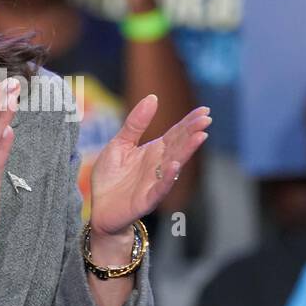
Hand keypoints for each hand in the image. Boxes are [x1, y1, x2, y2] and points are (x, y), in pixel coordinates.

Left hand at [87, 98, 209, 237]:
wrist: (99, 208)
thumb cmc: (110, 177)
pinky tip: (174, 165)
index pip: (175, 133)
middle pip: (179, 146)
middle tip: (206, 119)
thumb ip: (135, 123)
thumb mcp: (119, 143)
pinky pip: (160, 188)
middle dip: (193, 132)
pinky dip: (168, 178)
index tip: (204, 110)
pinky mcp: (146, 200)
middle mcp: (159, 165)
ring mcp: (155, 182)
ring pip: (175, 164)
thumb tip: (152, 97)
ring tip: (199, 136)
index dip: (189, 122)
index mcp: (154, 151)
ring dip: (187, 151)